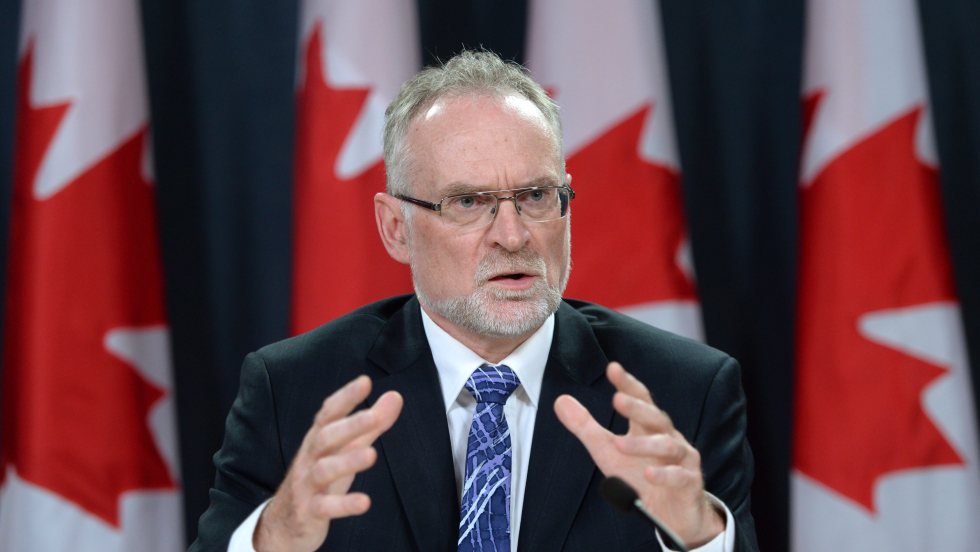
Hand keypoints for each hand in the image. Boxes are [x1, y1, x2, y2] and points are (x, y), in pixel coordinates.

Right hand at [254, 376, 402, 550]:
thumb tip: (395, 396)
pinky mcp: (308, 512)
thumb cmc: (319, 479)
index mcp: (318, 440)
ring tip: (372, 455)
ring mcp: (306, 485)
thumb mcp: (345, 449)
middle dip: (350, 425)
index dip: (345, 397)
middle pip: (326, 437)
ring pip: (324, 470)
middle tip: (375, 416)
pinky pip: (324, 507)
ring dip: (347, 461)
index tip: (365, 381)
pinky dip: (343, 505)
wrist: (282, 525)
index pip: (329, 413)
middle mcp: (310, 458)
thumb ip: (370, 425)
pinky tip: (364, 502)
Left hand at [554, 362, 723, 547]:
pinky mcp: (689, 484)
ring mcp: (682, 460)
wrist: (673, 514)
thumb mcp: (608, 451)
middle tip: (616, 398)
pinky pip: (679, 476)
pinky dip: (665, 475)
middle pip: (656, 417)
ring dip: (643, 445)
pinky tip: (648, 475)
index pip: (641, 399)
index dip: (627, 384)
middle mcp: (669, 437)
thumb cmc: (640, 476)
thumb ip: (586, 427)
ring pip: (667, 446)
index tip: (613, 368)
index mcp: (649, 426)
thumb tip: (560, 401)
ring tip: (620, 445)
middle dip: (637, 408)